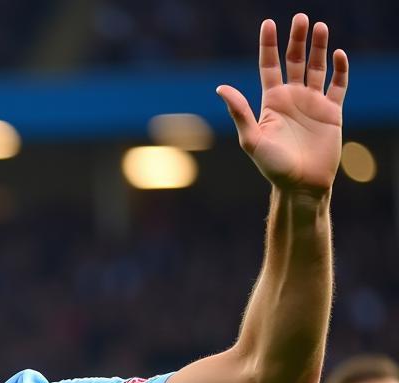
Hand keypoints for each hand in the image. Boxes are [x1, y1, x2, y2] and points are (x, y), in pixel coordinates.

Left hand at [217, 14, 347, 195]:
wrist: (301, 186)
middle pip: (294, 61)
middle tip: (301, 17)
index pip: (269, 66)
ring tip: (319, 26)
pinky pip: (338, 85)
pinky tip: (338, 55)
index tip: (268, 23)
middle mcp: (292, 99)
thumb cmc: (273, 167)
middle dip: (297, 39)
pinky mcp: (332, 112)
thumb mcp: (252, 140)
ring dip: (318, 47)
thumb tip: (220, 88)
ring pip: (317, 68)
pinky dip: (340, 69)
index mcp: (271, 103)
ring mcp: (313, 104)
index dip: (268, 45)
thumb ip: (239, 112)